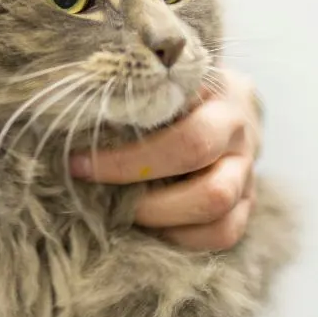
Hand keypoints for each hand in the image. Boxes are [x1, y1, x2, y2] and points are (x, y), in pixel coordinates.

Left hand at [70, 69, 262, 251]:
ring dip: (164, 220)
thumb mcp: (155, 77)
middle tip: (103, 198)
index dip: (126, 160)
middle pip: (205, 178)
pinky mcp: (249, 200)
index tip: (79, 164)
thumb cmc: (173, 88)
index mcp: (215, 93)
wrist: (227, 99)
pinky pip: (226, 232)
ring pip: (219, 210)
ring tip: (124, 214)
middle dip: (145, 196)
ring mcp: (248, 170)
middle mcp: (239, 132)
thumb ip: (129, 92)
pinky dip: (184, 238)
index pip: (181, 138)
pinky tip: (151, 228)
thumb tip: (68, 121)